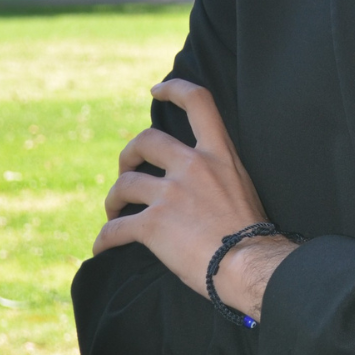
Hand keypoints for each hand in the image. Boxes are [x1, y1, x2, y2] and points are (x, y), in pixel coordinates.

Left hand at [93, 79, 296, 319]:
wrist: (248, 264)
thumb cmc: (252, 234)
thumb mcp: (242, 186)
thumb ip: (219, 174)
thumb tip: (201, 186)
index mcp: (220, 153)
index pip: (198, 102)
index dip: (174, 89)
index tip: (156, 91)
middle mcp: (193, 165)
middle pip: (146, 141)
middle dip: (128, 154)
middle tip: (127, 170)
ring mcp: (171, 193)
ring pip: (124, 184)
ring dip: (113, 199)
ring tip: (114, 212)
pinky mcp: (153, 224)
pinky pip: (115, 228)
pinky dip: (105, 238)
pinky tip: (102, 248)